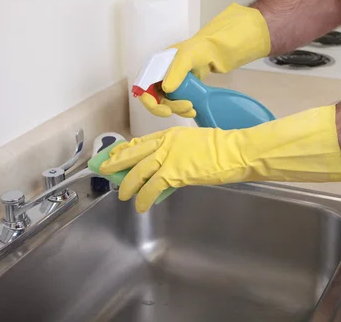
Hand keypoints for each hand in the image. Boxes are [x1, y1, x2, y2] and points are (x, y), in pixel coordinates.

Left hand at [100, 106, 340, 212]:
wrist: (237, 152)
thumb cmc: (223, 149)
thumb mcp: (195, 145)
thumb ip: (178, 154)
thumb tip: (167, 171)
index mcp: (170, 134)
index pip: (140, 142)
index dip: (124, 150)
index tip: (113, 155)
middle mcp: (165, 142)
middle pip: (133, 153)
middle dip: (115, 163)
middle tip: (103, 170)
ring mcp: (168, 156)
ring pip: (137, 170)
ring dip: (127, 183)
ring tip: (121, 194)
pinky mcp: (174, 172)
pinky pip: (151, 187)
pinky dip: (143, 197)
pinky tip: (139, 205)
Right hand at [139, 3, 271, 117]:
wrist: (214, 51)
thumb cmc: (198, 50)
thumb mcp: (185, 57)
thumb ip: (176, 72)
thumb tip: (166, 90)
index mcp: (154, 67)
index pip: (142, 87)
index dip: (149, 101)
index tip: (164, 109)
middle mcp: (157, 76)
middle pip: (153, 99)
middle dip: (167, 107)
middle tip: (185, 107)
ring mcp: (167, 84)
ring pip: (165, 104)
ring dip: (177, 109)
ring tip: (192, 108)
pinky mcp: (178, 91)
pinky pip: (175, 105)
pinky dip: (182, 110)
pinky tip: (193, 110)